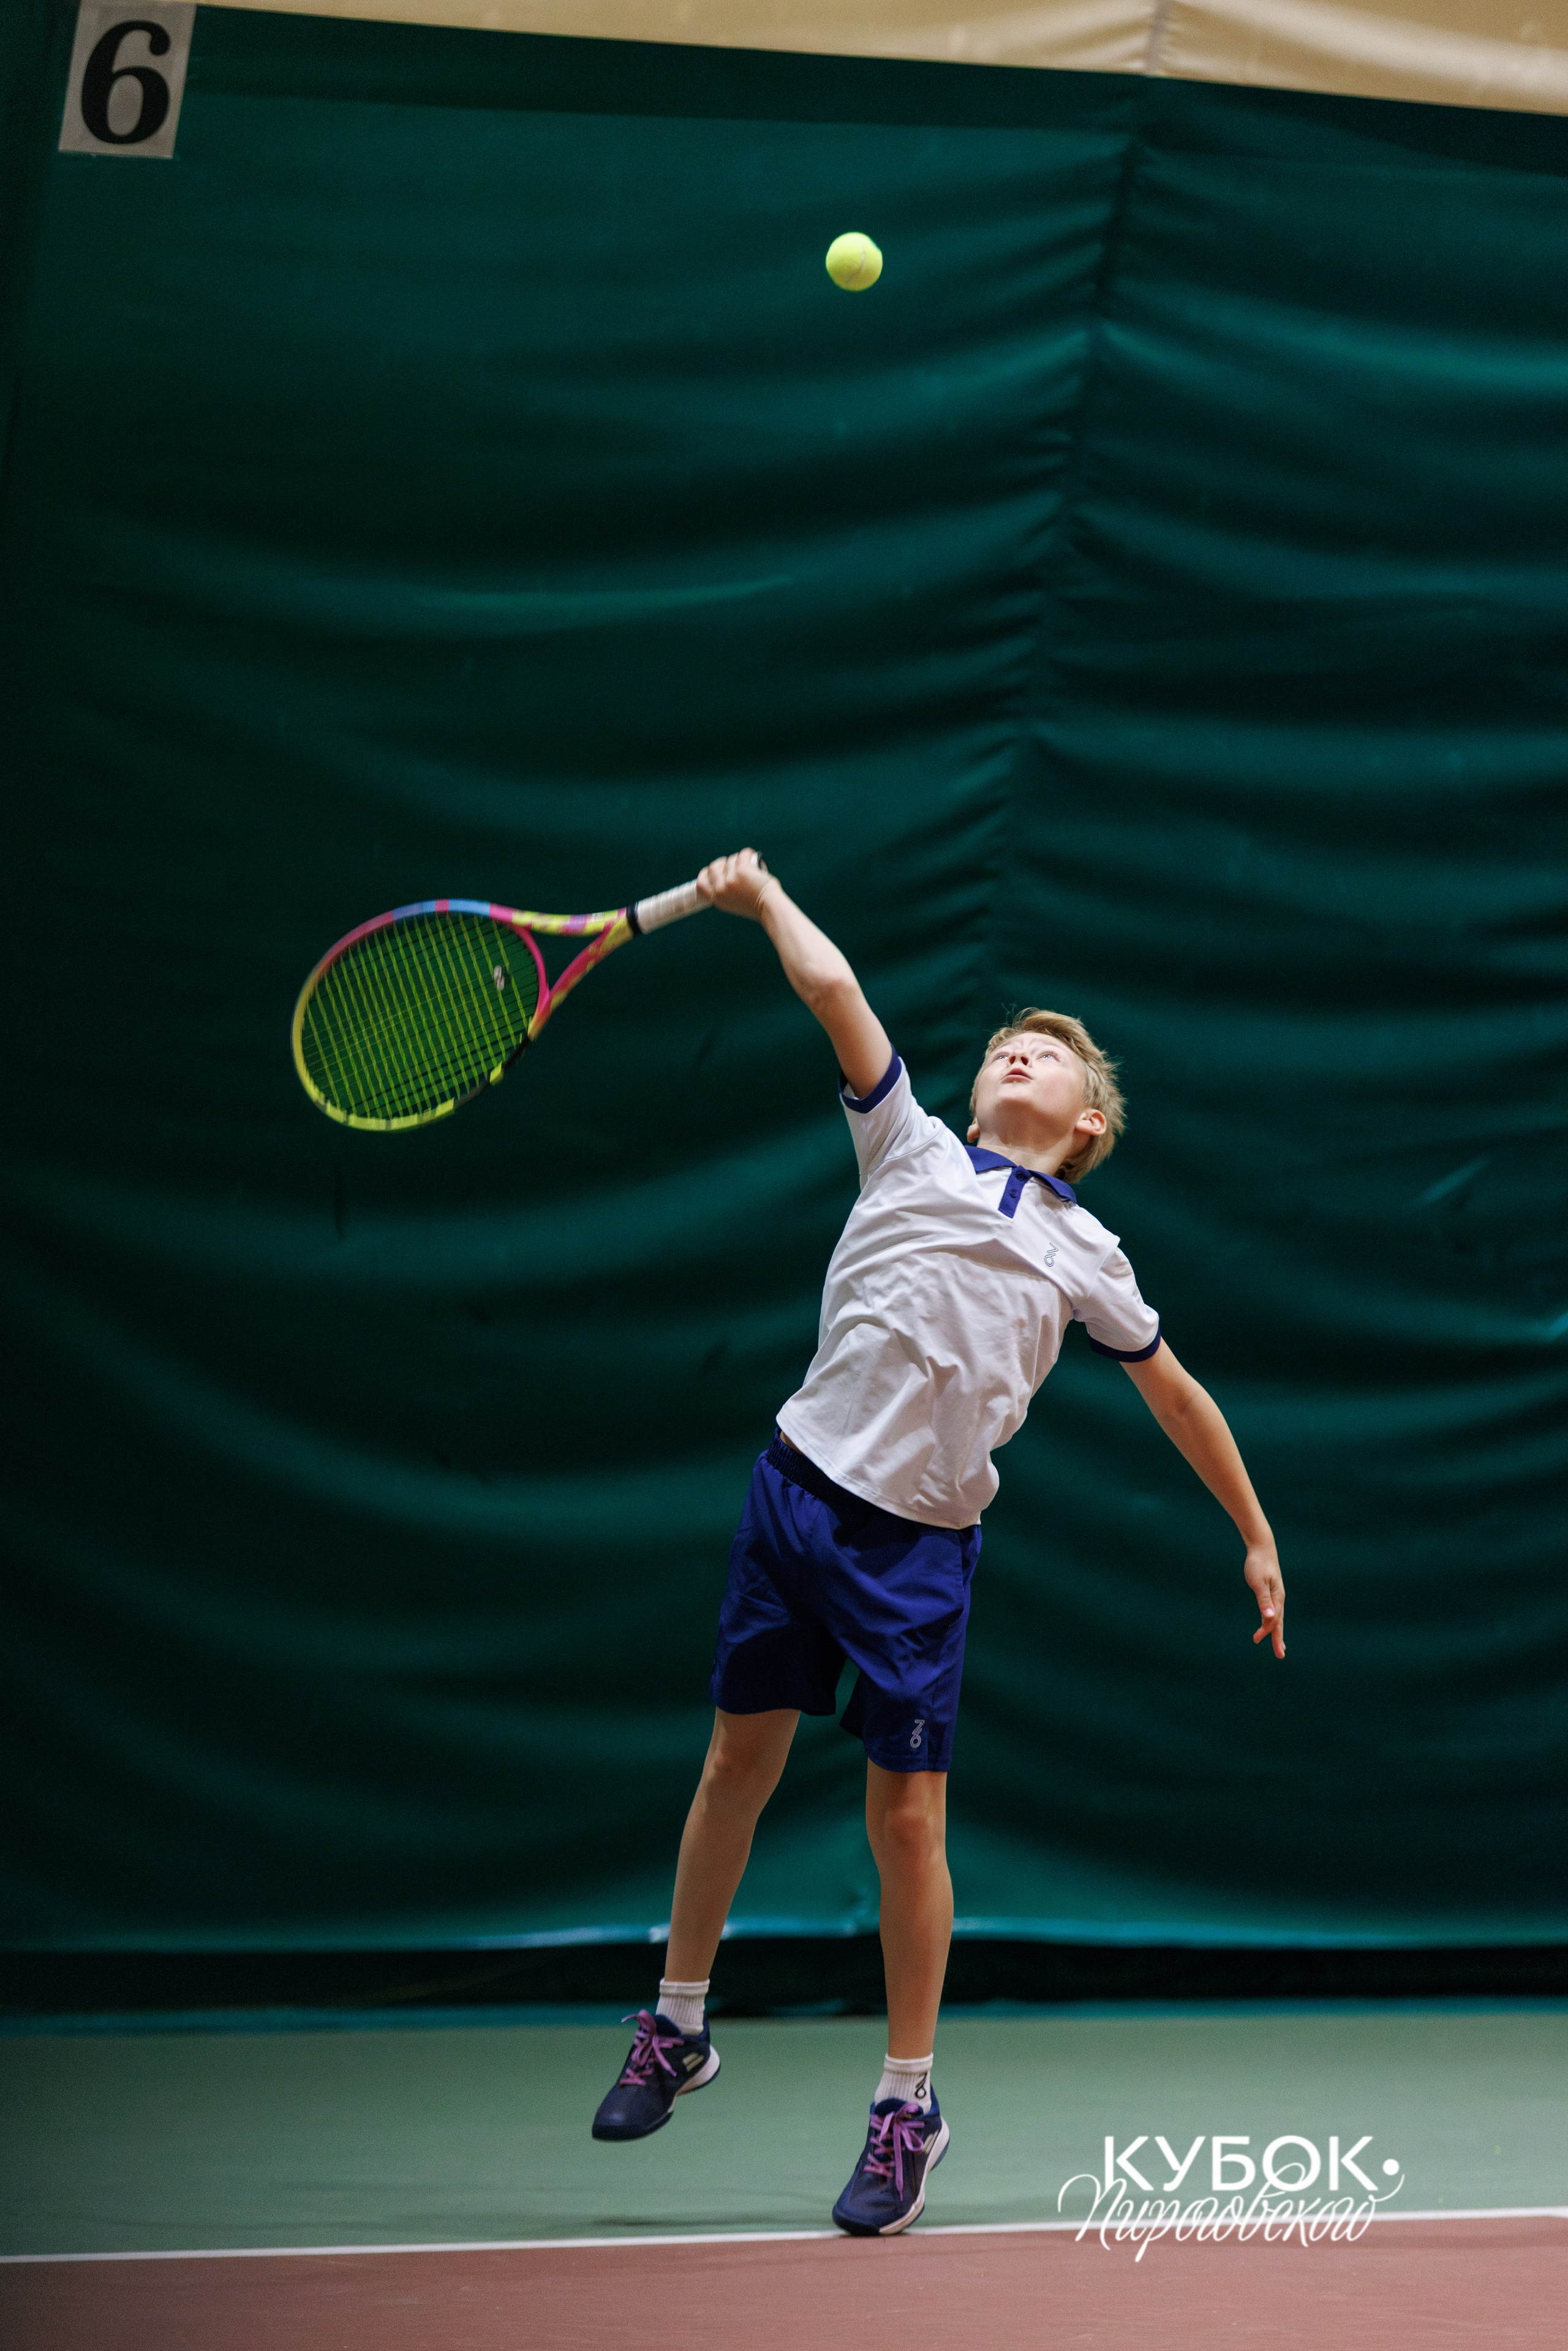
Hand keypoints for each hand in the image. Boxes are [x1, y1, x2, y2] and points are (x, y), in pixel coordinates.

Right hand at [696, 849, 774, 920]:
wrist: (769, 908)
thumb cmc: (755, 905)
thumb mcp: (732, 903)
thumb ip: (724, 891)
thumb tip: (722, 872)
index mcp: (716, 899)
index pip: (701, 882)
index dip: (706, 873)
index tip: (716, 870)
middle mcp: (720, 889)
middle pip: (714, 866)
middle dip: (724, 863)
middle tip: (735, 865)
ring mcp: (730, 880)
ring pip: (730, 860)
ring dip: (739, 860)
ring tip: (750, 868)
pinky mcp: (742, 870)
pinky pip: (743, 854)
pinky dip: (749, 854)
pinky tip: (754, 858)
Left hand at [1245, 1543, 1284, 1658]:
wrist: (1262, 1548)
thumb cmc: (1258, 1564)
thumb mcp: (1259, 1582)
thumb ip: (1263, 1600)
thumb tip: (1269, 1618)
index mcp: (1277, 1598)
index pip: (1273, 1620)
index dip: (1266, 1631)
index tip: (1256, 1639)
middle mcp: (1279, 1599)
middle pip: (1279, 1622)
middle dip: (1278, 1639)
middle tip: (1280, 1655)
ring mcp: (1277, 1596)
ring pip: (1277, 1618)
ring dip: (1277, 1632)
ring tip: (1278, 1645)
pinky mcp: (1272, 1593)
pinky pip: (1274, 1611)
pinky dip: (1273, 1621)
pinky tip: (1271, 1624)